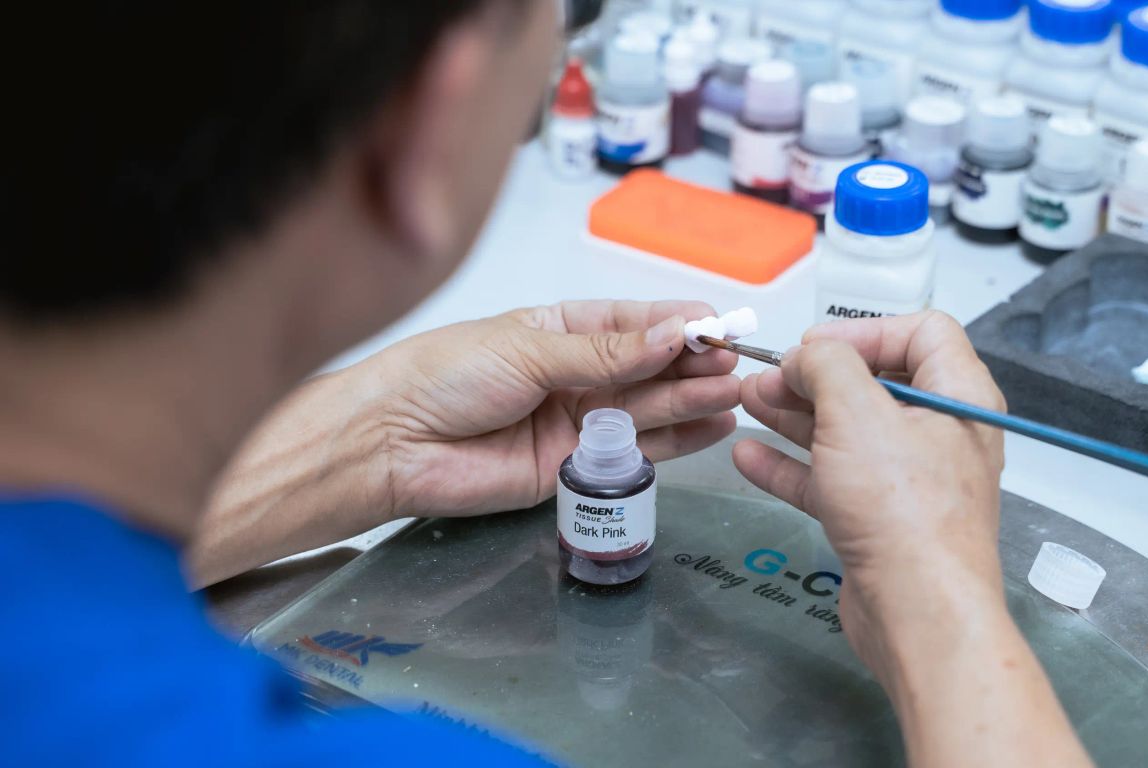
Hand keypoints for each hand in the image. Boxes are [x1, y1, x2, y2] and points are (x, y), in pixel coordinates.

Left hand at [364, 300, 739, 518]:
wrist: (391, 444)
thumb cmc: (444, 376)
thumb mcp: (528, 349)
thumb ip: (604, 353)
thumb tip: (671, 336)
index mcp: (560, 328)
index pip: (633, 322)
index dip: (677, 323)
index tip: (718, 324)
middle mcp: (576, 373)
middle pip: (649, 366)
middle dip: (692, 363)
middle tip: (733, 362)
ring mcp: (578, 420)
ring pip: (649, 407)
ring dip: (692, 399)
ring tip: (733, 392)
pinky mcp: (577, 466)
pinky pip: (635, 451)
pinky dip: (675, 441)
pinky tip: (710, 427)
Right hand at [732, 312, 1005, 672]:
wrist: (917, 612)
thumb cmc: (902, 507)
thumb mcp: (857, 412)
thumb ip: (827, 365)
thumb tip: (805, 355)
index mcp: (958, 397)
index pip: (922, 333)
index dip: (866, 330)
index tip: (814, 345)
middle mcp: (940, 434)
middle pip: (875, 384)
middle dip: (816, 375)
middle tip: (768, 374)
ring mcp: (908, 482)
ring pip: (847, 433)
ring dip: (795, 415)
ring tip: (748, 401)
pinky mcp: (879, 522)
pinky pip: (832, 480)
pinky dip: (792, 466)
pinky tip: (749, 455)